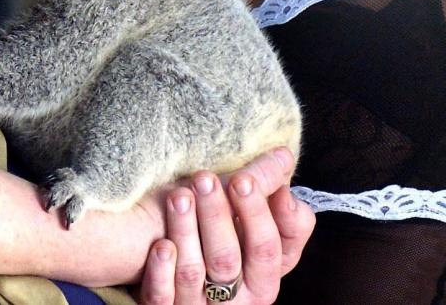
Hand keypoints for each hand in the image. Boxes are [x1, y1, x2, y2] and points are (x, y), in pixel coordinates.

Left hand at [138, 148, 314, 304]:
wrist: (165, 257)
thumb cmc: (216, 230)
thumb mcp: (244, 211)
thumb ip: (266, 187)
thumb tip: (283, 156)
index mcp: (264, 275)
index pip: (272, 247)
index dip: (260, 213)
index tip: (245, 178)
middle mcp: (237, 298)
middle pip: (229, 258)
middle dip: (217, 215)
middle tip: (204, 178)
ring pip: (193, 273)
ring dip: (185, 232)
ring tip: (178, 197)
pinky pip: (165, 298)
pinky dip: (162, 272)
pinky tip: (161, 246)